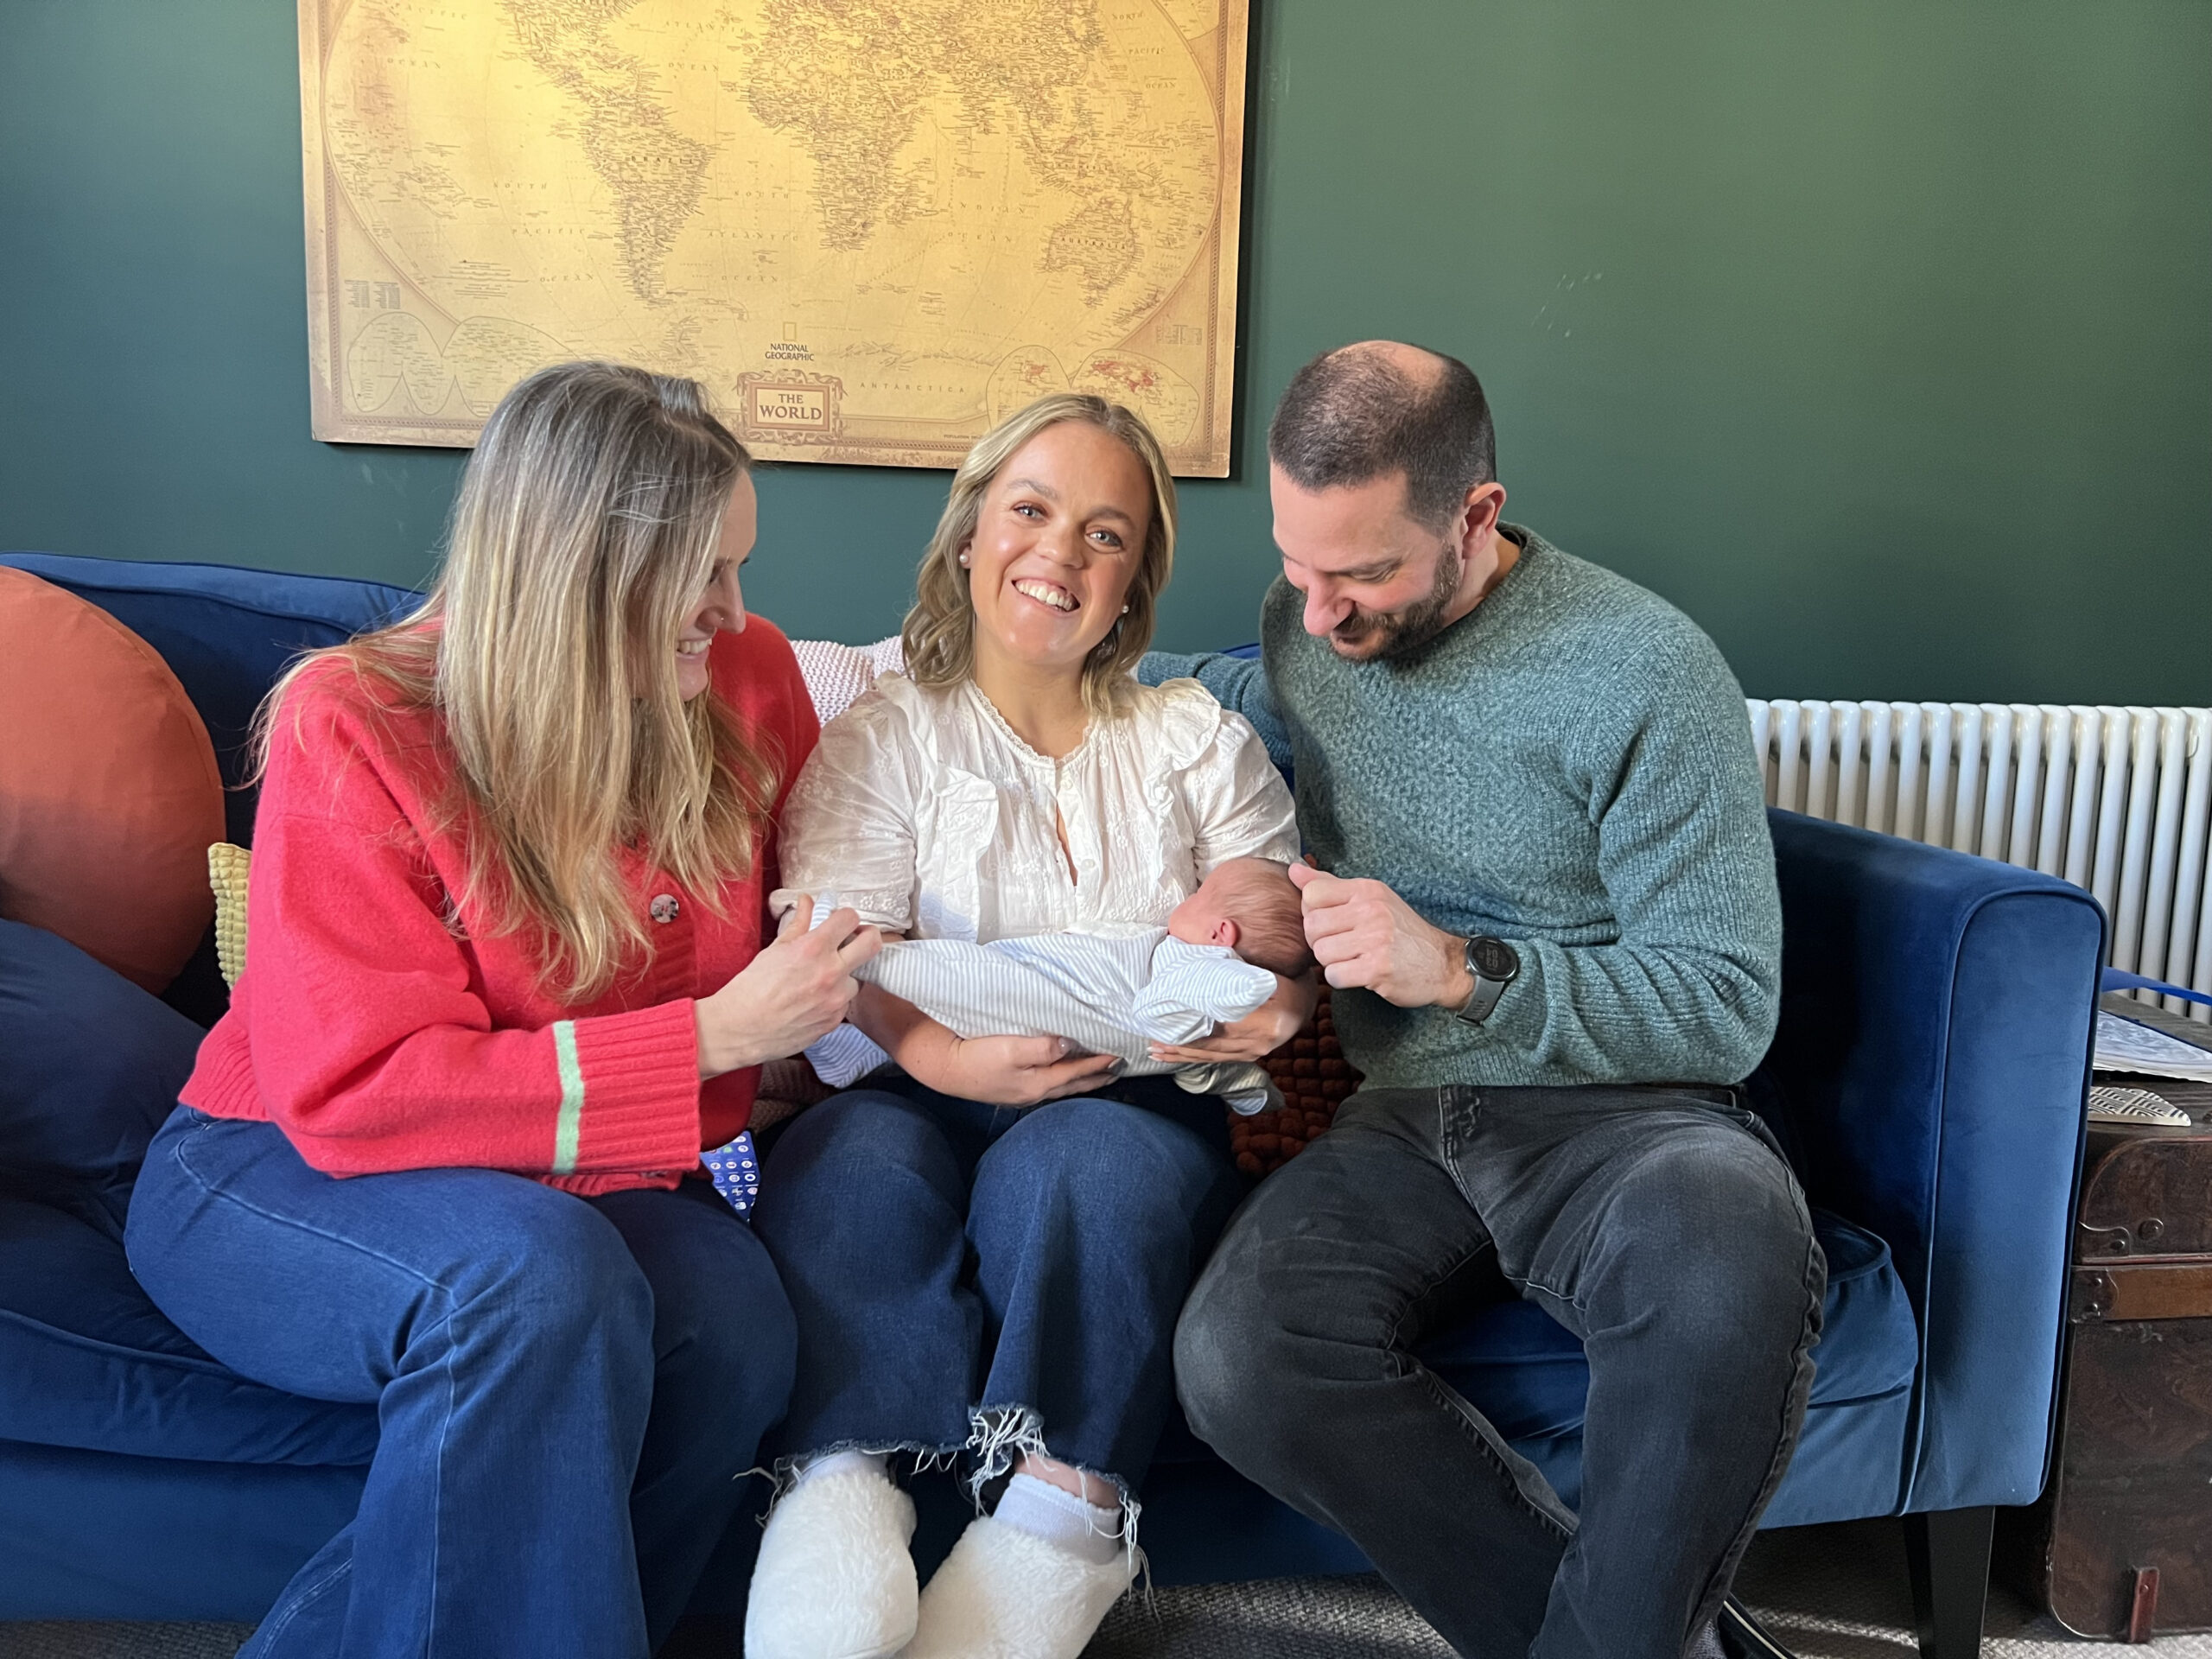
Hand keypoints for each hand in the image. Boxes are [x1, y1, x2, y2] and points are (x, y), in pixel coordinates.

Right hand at [694, 895, 881, 1076]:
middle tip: (855, 939)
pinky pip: (844, 1003)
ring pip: (857, 978)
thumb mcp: (774, 950)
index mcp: (813, 949)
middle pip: (872, 944)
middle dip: (866, 936)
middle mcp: (830, 973)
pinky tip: (812, 1000)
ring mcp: (835, 999)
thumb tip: (807, 902)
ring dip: (845, 975)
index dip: (845, 917)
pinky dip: (834, 998)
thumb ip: (798, 924)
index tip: (840, 921)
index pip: (850, 918)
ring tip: (820, 979)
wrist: (740, 1029)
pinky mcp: (834, 1021)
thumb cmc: (751, 988)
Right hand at [916, 1032, 1121, 1107]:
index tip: (1117, 1055)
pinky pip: (1047, 1086)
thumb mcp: (1011, 1048)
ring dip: (1081, 1081)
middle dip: (1096, 1078)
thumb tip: (1069, 1044)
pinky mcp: (1012, 1090)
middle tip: (1116, 1070)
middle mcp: (1034, 1093)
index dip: (1098, 1064)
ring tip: (1096, 1075)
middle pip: (1073, 1086)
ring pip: (1061, 1088)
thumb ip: (1043, 1047)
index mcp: (1038, 1083)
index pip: (1076, 1072)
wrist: (946, 1069)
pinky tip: (1061, 1077)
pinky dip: (1062, 1080)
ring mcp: (1022, 1094)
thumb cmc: (977, 1056)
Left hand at [1148, 971, 1316, 1064]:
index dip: (1190, 1028)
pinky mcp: (1252, 1056)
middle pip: (1212, 1045)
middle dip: (1179, 1045)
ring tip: (1158, 1051)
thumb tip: (1195, 966)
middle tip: (1153, 1042)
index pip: (1220, 1026)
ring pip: (1213, 1056)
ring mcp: (1257, 1051)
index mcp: (1265, 1018)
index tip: (1165, 1025)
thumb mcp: (1263, 972)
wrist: (1305, 1000)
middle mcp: (1261, 1040)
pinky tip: (1180, 1056)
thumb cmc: (1283, 978)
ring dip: (1184, 1055)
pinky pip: (1220, 1058)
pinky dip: (1198, 1057)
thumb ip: (1235, 976)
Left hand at [1289, 862, 1471, 1009]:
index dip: (1312, 913)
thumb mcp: (1371, 899)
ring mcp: (1375, 939)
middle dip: (1321, 941)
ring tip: (1354, 959)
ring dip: (1332, 962)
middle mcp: (1371, 910)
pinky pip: (1334, 975)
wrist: (1442, 963)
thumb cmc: (1401, 931)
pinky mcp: (1377, 968)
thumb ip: (1330, 885)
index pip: (1311, 894)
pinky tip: (1359, 974)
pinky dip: (1342, 979)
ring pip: (1321, 953)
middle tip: (1343, 946)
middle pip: (1312, 926)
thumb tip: (1294, 870)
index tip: (1331, 923)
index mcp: (1367, 890)